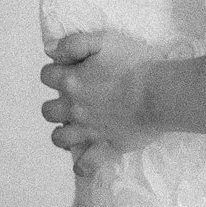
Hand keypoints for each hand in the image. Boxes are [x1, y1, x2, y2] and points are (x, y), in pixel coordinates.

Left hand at [41, 30, 158, 165]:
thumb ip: (73, 43)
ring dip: (63, 133)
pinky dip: (82, 166)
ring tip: (75, 129)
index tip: (70, 71)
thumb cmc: (135, 63)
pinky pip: (87, 164)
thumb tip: (49, 51)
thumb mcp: (104, 40)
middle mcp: (74, 108)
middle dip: (56, 105)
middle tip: (73, 101)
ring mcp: (88, 130)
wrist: (159, 92)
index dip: (56, 72)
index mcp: (71, 81)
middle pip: (48, 110)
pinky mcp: (106, 146)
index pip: (47, 75)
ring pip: (59, 138)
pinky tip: (84, 162)